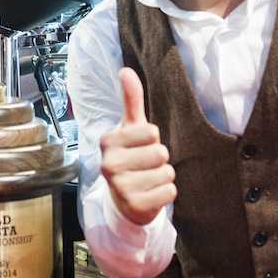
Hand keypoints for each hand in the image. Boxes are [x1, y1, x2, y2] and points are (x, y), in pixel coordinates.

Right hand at [98, 68, 175, 225]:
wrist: (123, 200)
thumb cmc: (130, 158)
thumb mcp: (131, 129)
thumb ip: (131, 100)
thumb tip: (126, 70)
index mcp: (108, 142)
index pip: (152, 132)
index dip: (152, 140)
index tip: (139, 147)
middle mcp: (109, 165)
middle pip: (161, 153)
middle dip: (159, 159)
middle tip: (145, 166)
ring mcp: (120, 187)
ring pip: (167, 173)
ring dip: (163, 177)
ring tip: (148, 180)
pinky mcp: (135, 206)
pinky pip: (169, 192)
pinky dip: (166, 193)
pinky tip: (151, 194)